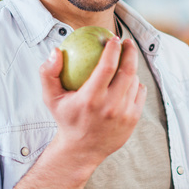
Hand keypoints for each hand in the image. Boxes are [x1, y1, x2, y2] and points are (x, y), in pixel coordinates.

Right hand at [39, 36, 145, 167]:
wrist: (82, 149)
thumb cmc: (66, 118)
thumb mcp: (51, 98)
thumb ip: (48, 73)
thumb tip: (57, 50)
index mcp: (90, 99)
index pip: (107, 67)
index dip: (113, 49)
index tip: (114, 38)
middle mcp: (110, 107)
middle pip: (127, 71)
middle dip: (130, 52)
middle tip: (126, 42)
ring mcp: (124, 114)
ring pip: (134, 81)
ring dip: (131, 68)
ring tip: (124, 61)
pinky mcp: (133, 120)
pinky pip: (139, 93)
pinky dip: (135, 83)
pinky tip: (128, 79)